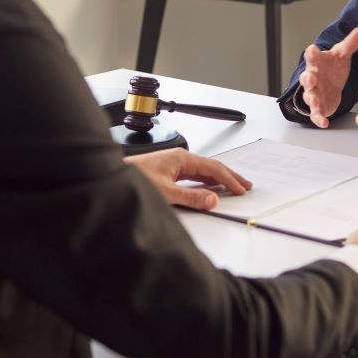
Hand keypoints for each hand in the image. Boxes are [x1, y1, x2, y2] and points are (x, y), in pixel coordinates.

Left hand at [125, 149, 251, 210]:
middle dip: (229, 176)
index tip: (241, 189)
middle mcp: (179, 158)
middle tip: (245, 185)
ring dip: (219, 178)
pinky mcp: (168, 170)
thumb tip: (213, 199)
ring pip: (203, 170)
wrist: (112, 176)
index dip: (229, 179)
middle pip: (211, 166)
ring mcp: (174, 163)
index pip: (213, 168)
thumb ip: (191, 198)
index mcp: (181, 158)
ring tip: (232, 186)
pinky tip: (209, 187)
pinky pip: (194, 175)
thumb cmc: (134, 179)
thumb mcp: (166, 193)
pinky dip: (206, 181)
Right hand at [299, 26, 357, 127]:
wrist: (331, 82)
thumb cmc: (332, 67)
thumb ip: (350, 44)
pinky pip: (316, 114)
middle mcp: (312, 78)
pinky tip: (324, 123)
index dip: (312, 53)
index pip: (312, 56)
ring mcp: (314, 93)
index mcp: (317, 62)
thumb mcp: (342, 55)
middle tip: (310, 79)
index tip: (313, 49)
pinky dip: (318, 119)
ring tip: (316, 102)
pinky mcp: (319, 107)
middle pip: (306, 78)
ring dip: (312, 100)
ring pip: (309, 97)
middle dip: (307, 79)